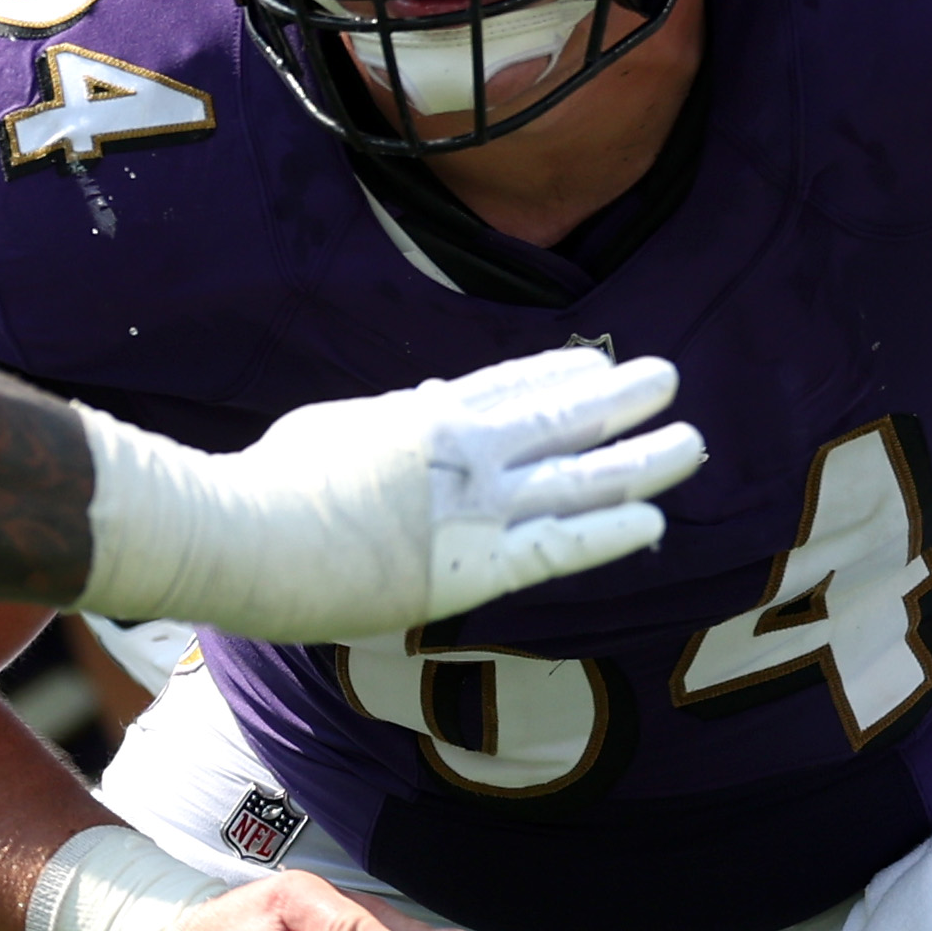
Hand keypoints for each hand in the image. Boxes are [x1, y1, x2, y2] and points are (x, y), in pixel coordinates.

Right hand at [82, 348, 707, 638]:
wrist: (240, 533)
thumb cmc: (261, 487)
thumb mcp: (332, 429)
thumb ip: (388, 421)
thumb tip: (427, 399)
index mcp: (424, 414)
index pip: (508, 386)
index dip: (560, 375)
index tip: (596, 364)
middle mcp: (463, 450)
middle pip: (560, 416)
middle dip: (619, 400)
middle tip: (667, 379)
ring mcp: (475, 506)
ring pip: (580, 476)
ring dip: (641, 458)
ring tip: (691, 440)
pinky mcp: (475, 566)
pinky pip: (561, 546)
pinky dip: (611, 532)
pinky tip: (655, 520)